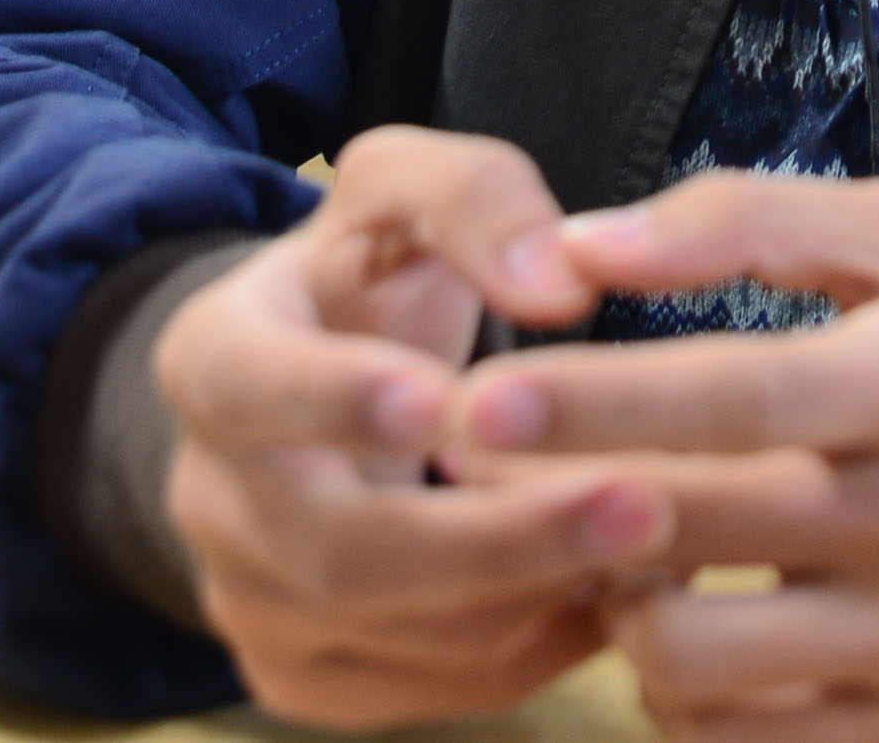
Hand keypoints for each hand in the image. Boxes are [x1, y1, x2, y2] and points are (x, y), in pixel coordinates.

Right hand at [150, 126, 673, 725]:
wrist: (314, 388)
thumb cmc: (370, 277)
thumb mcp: (404, 191)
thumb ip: (476, 200)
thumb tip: (563, 282)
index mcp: (214, 358)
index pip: (250, 386)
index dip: (339, 401)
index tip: (450, 402)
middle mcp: (212, 500)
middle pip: (344, 550)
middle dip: (501, 538)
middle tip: (644, 505)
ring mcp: (252, 604)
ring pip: (403, 632)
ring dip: (541, 594)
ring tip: (667, 540)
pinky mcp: (306, 678)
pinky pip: (435, 688)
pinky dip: (537, 646)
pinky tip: (620, 591)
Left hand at [447, 174, 878, 742]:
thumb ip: (739, 221)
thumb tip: (581, 247)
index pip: (736, 395)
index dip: (596, 401)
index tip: (478, 400)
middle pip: (698, 530)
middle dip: (554, 504)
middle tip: (471, 472)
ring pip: (699, 662)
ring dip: (621, 607)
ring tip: (618, 549)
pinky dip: (681, 698)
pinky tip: (685, 625)